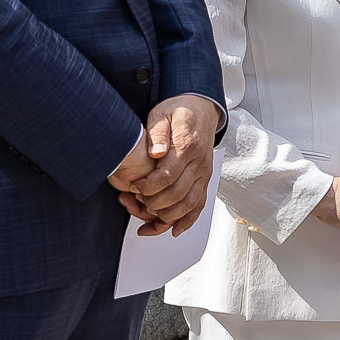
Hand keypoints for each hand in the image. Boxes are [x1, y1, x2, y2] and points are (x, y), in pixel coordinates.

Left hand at [111, 93, 218, 236]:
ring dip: (168, 215)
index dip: (148, 187)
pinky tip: (173, 229)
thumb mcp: (162, 114)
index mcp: (187, 147)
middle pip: (178, 195)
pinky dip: (187, 220)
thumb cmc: (179, 111)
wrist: (201, 109)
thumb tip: (156, 152)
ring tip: (149, 214)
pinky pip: (200, 205)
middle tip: (138, 200)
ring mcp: (204, 174)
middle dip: (154, 203)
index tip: (134, 186)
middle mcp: (199, 163)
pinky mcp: (204, 180)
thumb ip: (157, 133)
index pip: (168, 177)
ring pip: (190, 204)